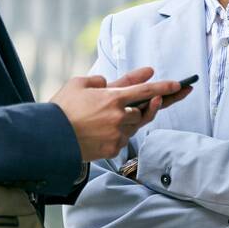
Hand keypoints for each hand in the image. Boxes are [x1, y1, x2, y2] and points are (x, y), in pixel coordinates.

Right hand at [50, 67, 192, 161]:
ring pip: (134, 125)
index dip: (165, 87)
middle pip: (144, 110)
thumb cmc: (62, 108)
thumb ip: (103, 80)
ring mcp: (117, 135)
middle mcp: (120, 116)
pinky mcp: (112, 149)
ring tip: (112, 115)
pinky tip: (102, 130)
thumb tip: (122, 78)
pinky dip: (119, 132)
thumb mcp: (80, 84)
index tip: (179, 85)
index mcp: (113, 98)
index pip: (146, 90)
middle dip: (150, 105)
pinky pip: (123, 139)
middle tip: (168, 97)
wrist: (49, 138)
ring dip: (130, 119)